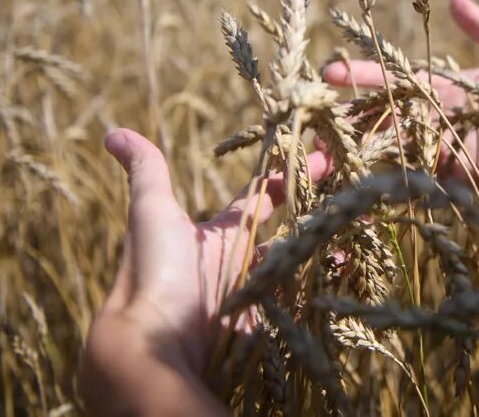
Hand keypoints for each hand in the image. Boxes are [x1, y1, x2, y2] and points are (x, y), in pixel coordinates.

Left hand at [78, 128, 329, 415]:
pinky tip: (354, 271)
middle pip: (288, 231)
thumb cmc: (153, 272)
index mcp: (218, 235)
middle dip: (320, 211)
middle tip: (357, 193)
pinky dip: (328, 288)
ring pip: (300, 265)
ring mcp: (255, 295)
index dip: (289, 177)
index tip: (324, 156)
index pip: (260, 199)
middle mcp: (238, 264)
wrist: (155, 345)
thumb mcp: (151, 212)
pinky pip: (304, 303)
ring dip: (328, 248)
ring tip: (363, 230)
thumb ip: (145, 171)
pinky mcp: (269, 325)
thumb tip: (115, 133)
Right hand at [323, 0, 478, 185]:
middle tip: (306, 127)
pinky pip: (418, 176)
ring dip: (354, 158)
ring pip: (390, 152)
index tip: (330, 72)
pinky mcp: (457, 173)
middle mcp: (434, 121)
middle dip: (342, 126)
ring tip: (316, 163)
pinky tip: (357, 182)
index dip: (362, 78)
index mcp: (440, 90)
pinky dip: (388, 180)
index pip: (392, 84)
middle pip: (380, 123)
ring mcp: (442, 149)